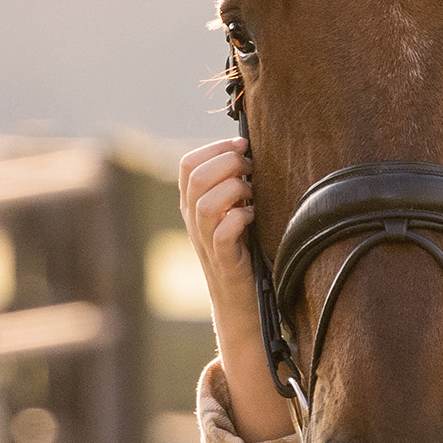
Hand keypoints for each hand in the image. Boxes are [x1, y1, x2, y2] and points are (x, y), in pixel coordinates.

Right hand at [179, 137, 255, 309]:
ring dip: (235, 189)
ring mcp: (205, 241)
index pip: (188, 164)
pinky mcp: (224, 260)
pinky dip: (241, 218)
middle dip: (229, 162)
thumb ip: (232, 185)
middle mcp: (193, 220)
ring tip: (253, 193)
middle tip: (252, 167)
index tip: (243, 144)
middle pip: (196, 177)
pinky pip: (223, 233)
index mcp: (192, 204)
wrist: (238, 299)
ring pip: (206, 203)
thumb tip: (249, 151)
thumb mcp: (232, 212)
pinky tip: (254, 216)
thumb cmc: (242, 250)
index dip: (215, 147)